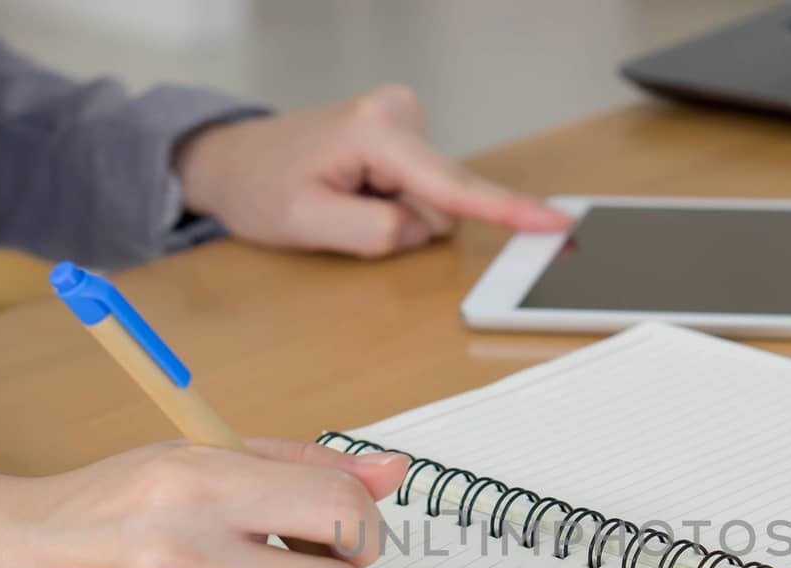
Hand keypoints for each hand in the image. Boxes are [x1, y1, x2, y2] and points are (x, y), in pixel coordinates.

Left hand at [174, 84, 572, 257]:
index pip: (451, 185)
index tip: (554, 223)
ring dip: (396, 213)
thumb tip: (423, 227)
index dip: (506, 211)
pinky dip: (396, 201)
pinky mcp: (404, 132)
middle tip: (343, 212)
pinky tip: (356, 190)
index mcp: (373, 130)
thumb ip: (375, 233)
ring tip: (343, 198)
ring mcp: (402, 117)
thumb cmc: (261, 189)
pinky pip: (425, 188)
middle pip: (442, 197)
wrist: (235, 162)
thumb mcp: (307, 226)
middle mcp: (395, 112)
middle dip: (404, 221)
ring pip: (435, 198)